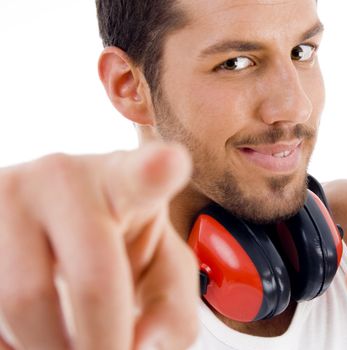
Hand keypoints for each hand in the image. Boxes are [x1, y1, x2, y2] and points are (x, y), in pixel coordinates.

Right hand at [0, 143, 198, 349]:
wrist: (56, 222)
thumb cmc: (121, 242)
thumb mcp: (161, 268)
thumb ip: (173, 308)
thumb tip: (141, 344)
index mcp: (124, 180)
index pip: (143, 174)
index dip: (157, 170)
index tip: (172, 163)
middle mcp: (62, 178)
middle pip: (90, 280)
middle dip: (103, 345)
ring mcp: (5, 197)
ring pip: (20, 302)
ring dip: (50, 348)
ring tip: (73, 349)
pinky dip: (13, 339)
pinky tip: (33, 335)